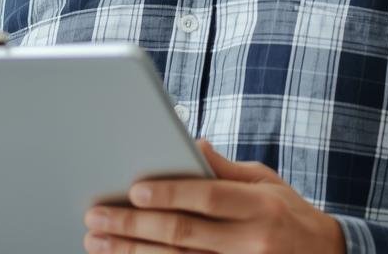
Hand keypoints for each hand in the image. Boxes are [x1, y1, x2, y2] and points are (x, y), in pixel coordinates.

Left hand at [82, 139, 345, 252]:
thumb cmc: (290, 215)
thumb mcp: (268, 182)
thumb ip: (227, 168)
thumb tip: (190, 144)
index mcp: (261, 206)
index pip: (209, 197)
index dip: (170, 194)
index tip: (133, 190)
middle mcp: (252, 241)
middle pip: (184, 234)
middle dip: (134, 225)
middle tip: (96, 217)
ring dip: (132, 253)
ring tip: (98, 242)